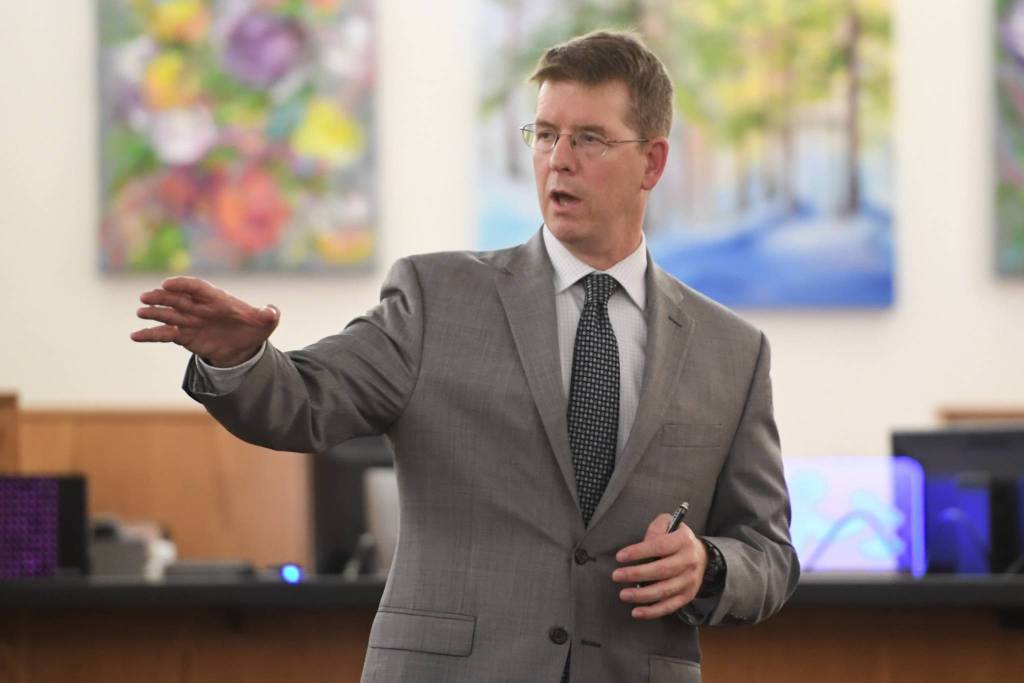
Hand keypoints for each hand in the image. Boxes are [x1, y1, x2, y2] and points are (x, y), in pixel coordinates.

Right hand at [131, 277, 279, 366]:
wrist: (243, 347)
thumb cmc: (253, 328)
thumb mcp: (266, 323)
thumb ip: (269, 315)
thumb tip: (272, 312)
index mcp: (217, 299)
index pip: (197, 287)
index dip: (182, 285)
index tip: (167, 284)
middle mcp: (199, 308)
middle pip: (177, 299)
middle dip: (162, 297)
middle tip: (146, 297)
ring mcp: (189, 321)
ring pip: (168, 315)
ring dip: (154, 313)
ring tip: (141, 313)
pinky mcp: (183, 336)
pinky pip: (163, 334)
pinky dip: (149, 335)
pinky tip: (135, 336)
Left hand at [611, 513, 706, 618]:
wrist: (701, 555)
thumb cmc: (675, 538)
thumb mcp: (668, 524)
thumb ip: (656, 529)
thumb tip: (644, 543)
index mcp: (683, 540)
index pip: (659, 546)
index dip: (639, 552)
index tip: (620, 557)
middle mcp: (689, 561)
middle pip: (661, 570)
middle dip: (636, 574)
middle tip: (616, 576)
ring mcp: (689, 580)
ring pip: (664, 591)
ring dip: (642, 595)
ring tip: (624, 594)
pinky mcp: (687, 595)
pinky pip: (669, 606)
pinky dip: (652, 611)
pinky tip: (636, 612)